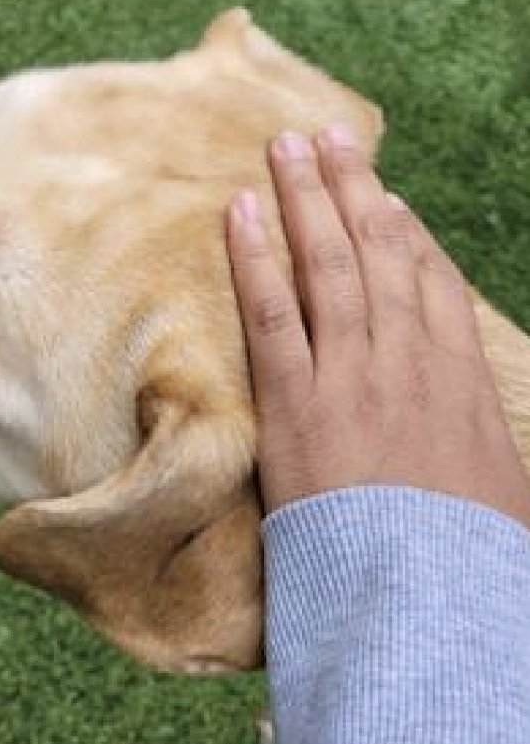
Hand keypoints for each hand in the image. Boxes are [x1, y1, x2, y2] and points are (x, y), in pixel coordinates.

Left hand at [227, 125, 529, 527]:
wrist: (427, 603)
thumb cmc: (468, 565)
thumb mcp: (508, 502)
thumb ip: (493, 465)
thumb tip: (489, 465)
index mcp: (461, 380)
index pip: (430, 285)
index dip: (405, 236)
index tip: (385, 202)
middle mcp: (409, 360)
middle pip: (380, 253)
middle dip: (353, 189)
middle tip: (329, 140)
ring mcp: (352, 374)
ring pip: (328, 263)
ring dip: (307, 198)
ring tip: (288, 146)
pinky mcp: (295, 399)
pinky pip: (271, 309)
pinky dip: (256, 256)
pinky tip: (240, 211)